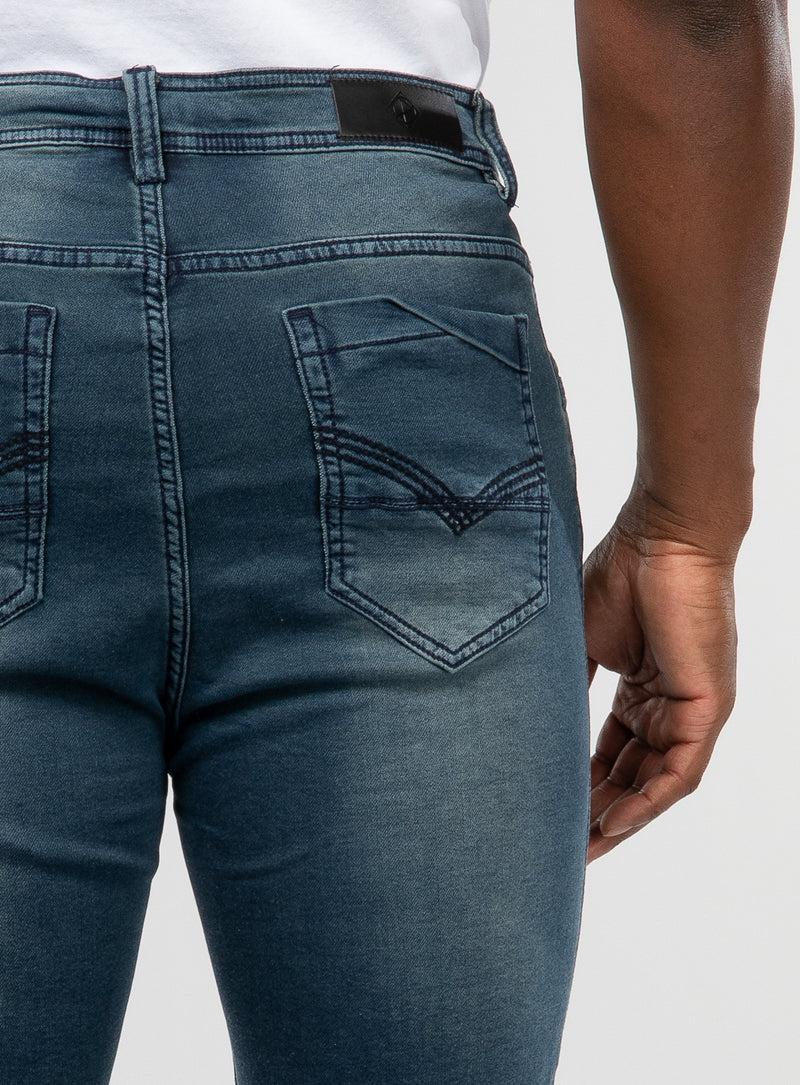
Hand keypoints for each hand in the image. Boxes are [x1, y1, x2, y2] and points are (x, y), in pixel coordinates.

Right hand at [583, 496, 738, 862]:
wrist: (659, 537)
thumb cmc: (621, 573)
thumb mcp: (579, 642)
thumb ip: (566, 685)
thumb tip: (531, 719)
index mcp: (642, 691)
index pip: (612, 754)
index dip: (582, 787)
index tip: (547, 814)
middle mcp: (669, 708)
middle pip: (633, 776)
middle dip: (598, 814)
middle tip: (560, 846)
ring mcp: (691, 711)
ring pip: (657, 783)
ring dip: (621, 819)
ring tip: (582, 849)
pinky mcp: (707, 709)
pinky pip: (681, 772)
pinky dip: (648, 801)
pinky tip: (615, 824)